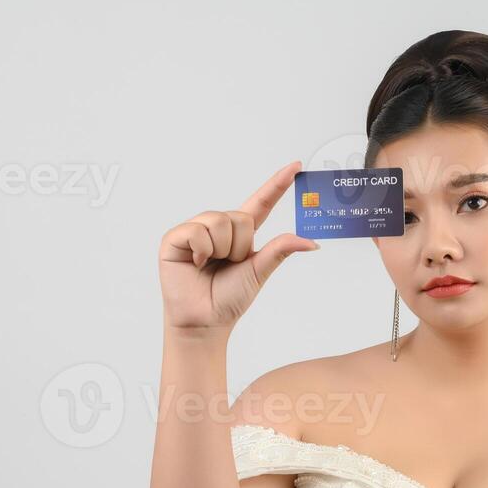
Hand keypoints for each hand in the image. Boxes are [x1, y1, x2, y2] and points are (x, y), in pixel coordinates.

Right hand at [158, 160, 318, 329]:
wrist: (205, 320)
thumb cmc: (229, 299)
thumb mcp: (259, 271)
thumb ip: (280, 250)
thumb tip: (311, 242)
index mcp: (240, 235)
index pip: (261, 203)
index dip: (277, 185)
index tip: (296, 166)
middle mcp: (218, 227)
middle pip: (240, 216)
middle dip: (239, 246)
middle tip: (228, 265)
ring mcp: (196, 230)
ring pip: (219, 221)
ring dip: (221, 249)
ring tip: (210, 264)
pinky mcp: (176, 237)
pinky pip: (197, 230)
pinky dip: (201, 250)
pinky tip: (195, 262)